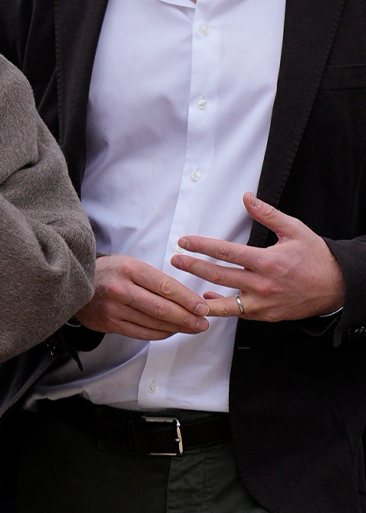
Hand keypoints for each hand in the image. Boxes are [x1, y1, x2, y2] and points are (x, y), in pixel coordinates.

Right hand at [76, 254, 209, 339]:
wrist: (78, 282)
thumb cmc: (111, 272)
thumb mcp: (131, 264)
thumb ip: (155, 279)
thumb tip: (186, 297)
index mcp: (130, 269)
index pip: (165, 286)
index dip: (187, 299)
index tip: (202, 307)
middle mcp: (122, 289)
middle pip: (162, 308)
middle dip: (187, 317)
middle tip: (203, 322)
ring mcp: (115, 308)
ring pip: (154, 322)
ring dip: (177, 327)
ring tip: (192, 328)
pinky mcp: (111, 324)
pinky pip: (142, 333)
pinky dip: (160, 333)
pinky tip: (171, 331)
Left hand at [170, 192, 345, 321]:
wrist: (337, 287)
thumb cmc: (315, 257)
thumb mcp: (294, 230)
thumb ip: (267, 214)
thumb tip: (247, 197)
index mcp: (267, 261)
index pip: (225, 252)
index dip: (201, 246)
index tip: (183, 241)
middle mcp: (262, 284)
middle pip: (218, 275)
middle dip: (193, 267)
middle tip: (174, 259)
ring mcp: (263, 303)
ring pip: (224, 302)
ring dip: (199, 294)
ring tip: (179, 288)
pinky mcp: (266, 316)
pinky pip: (237, 313)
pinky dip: (220, 306)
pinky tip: (207, 298)